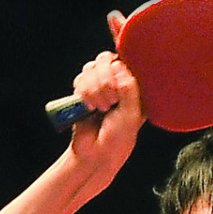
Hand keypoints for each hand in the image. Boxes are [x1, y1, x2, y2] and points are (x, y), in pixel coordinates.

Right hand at [68, 49, 144, 172]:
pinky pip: (79, 79)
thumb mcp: (132, 113)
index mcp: (133, 85)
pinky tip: (89, 107)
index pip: (124, 60)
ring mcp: (98, 85)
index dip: (117, 72)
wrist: (96, 154)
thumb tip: (117, 66)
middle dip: (104, 81)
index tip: (119, 93)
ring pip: (90, 68)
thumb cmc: (119, 137)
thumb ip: (129, 88)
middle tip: (109, 103)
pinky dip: (82, 92)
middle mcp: (115, 82)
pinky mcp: (82, 92)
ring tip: (100, 109)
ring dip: (93, 89)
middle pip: (105, 59)